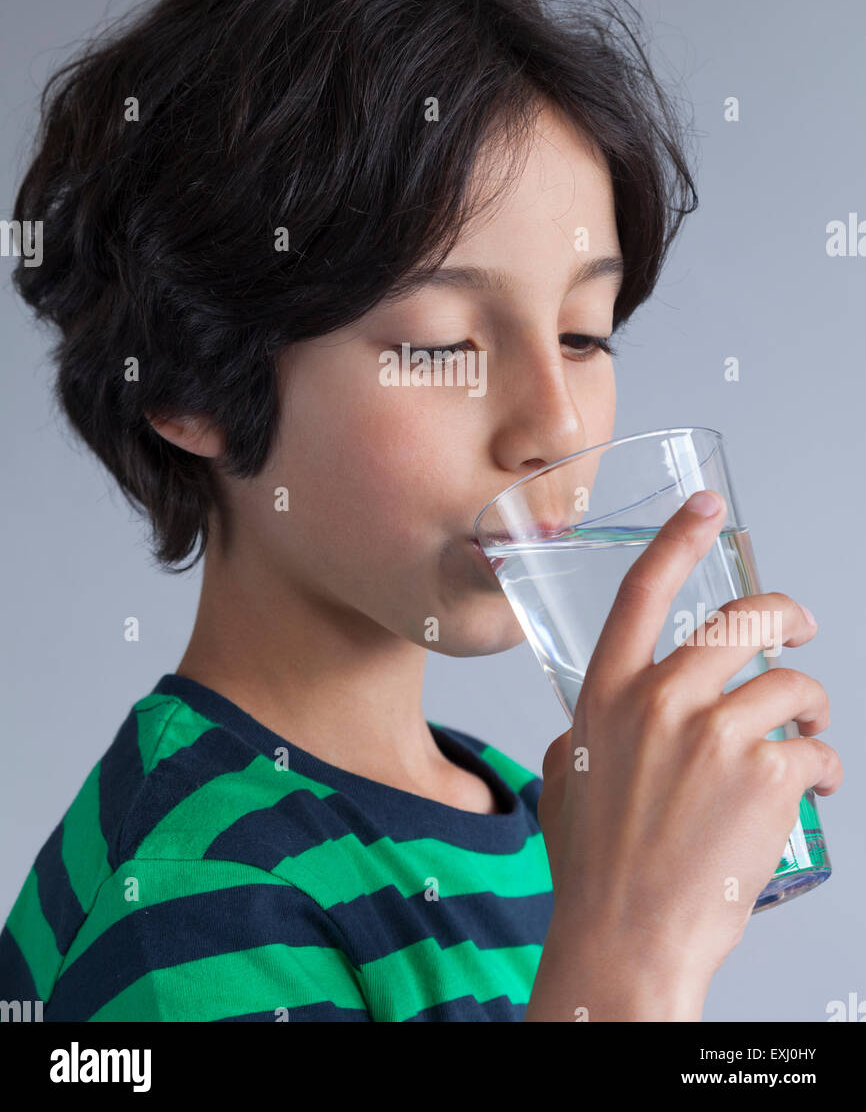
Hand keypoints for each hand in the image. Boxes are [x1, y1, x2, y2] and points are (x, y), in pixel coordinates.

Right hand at [532, 490, 841, 1012]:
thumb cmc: (594, 871)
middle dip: (784, 612)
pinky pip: (816, 749)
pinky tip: (815, 790)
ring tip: (807, 735)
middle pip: (741, 620)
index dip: (679, 538)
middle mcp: (660, 700)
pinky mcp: (765, 775)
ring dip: (810, 704)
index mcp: (607, 695)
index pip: (644, 592)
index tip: (708, 506)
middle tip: (799, 623)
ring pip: (791, 683)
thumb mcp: (564, 781)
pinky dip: (824, 767)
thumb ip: (585, 732)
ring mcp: (715, 735)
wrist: (626, 939)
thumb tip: (599, 721)